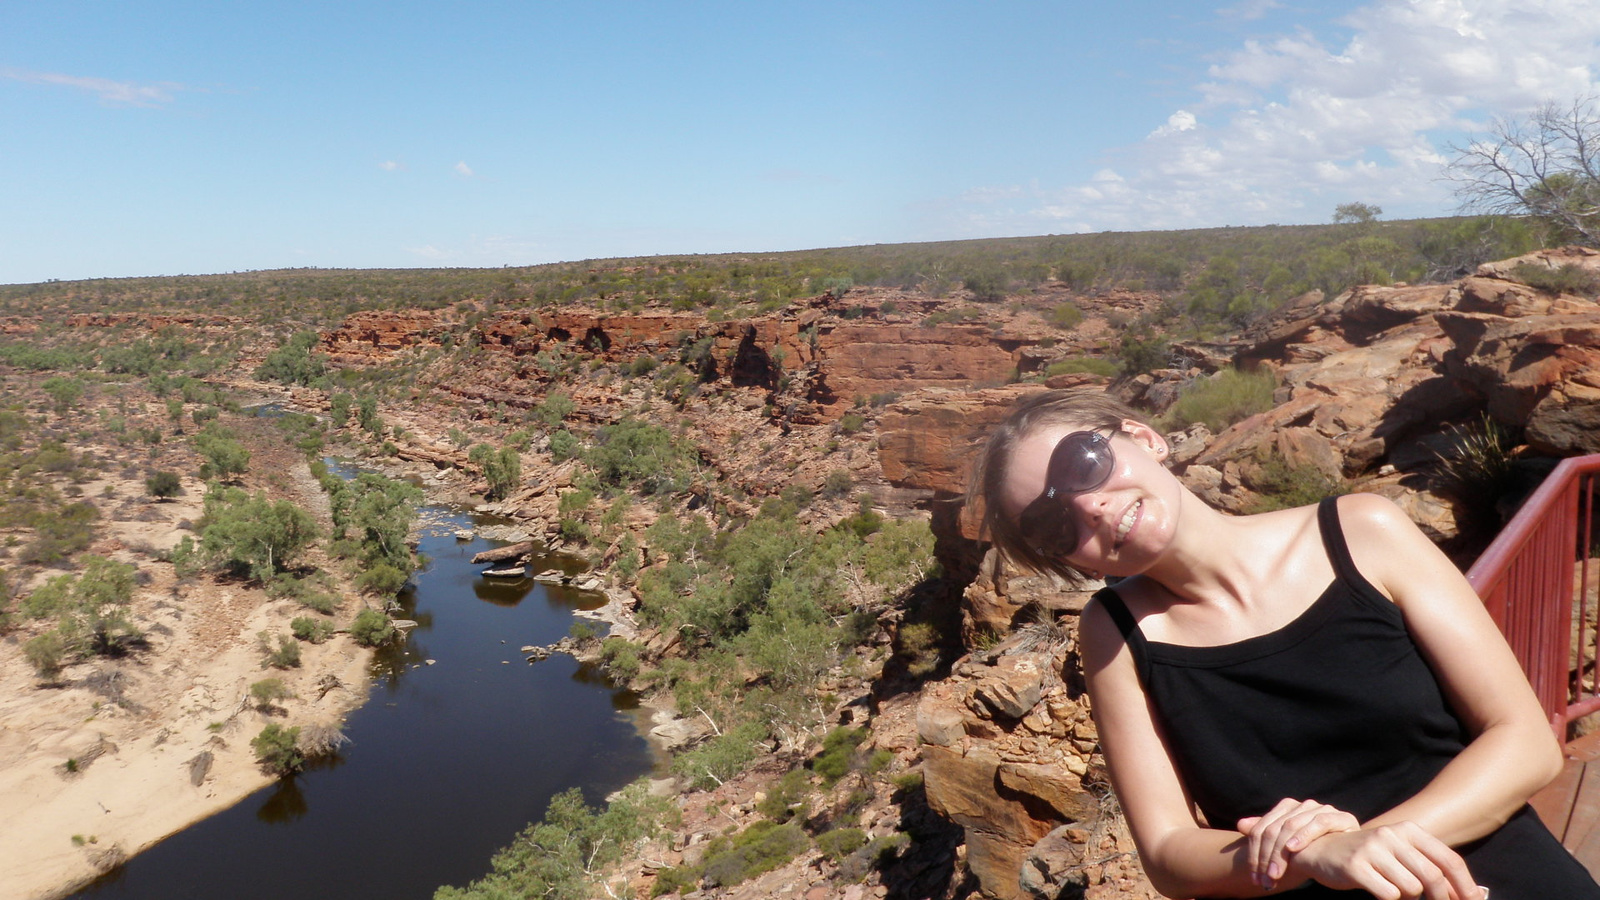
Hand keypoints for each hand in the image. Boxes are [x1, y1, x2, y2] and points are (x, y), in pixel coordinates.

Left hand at [1237, 798, 1359, 889]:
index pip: (1263, 828)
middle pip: (1274, 828)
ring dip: (1280, 853)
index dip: (1255, 853)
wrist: (1348, 854)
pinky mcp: (1341, 817)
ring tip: (1275, 873)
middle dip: (1266, 857)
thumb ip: (1265, 834)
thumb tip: (1240, 824)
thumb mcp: (1287, 847)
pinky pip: (1318, 822)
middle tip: (1264, 880)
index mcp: (1288, 807)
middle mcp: (1303, 805)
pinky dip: (1303, 835)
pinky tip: (1292, 849)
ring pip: (1291, 826)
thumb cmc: (1315, 851)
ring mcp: (1322, 809)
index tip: (1255, 877)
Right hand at [1291, 821, 1485, 899]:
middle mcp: (1392, 835)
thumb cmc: (1369, 856)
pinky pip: (1388, 894)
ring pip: (1411, 888)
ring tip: (1395, 892)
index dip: (1465, 885)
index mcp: (1408, 830)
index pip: (1448, 859)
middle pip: (1432, 876)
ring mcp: (1373, 849)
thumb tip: (1467, 894)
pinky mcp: (1356, 866)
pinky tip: (1380, 892)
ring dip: (1408, 898)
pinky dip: (1389, 899)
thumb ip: (1429, 868)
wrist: (1323, 849)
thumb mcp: (1400, 854)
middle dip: (1441, 899)